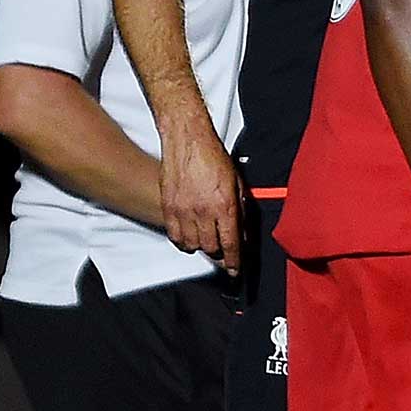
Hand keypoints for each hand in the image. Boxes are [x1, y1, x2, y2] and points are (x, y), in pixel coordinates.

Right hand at [160, 120, 242, 275]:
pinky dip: (183, 241)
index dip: (233, 261)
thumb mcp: (237, 184)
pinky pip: (175, 236)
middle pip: (211, 247)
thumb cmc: (214, 158)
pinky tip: (189, 235)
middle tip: (222, 248)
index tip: (234, 270)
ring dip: (201, 246)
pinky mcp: (168, 207)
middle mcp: (203, 211)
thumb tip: (243, 234)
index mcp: (224, 205)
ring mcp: (183, 210)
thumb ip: (240, 210)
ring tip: (206, 238)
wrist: (188, 141)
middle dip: (219, 251)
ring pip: (192, 244)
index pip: (230, 243)